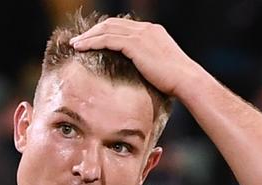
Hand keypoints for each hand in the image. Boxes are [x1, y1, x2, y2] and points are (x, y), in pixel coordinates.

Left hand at [70, 18, 200, 97]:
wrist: (186, 80)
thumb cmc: (175, 82)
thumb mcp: (159, 69)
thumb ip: (146, 65)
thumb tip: (137, 77)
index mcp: (152, 32)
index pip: (123, 27)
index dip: (105, 32)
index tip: (93, 40)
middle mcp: (146, 29)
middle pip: (112, 24)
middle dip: (93, 31)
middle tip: (79, 40)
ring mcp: (141, 34)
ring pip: (107, 29)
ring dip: (89, 36)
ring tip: (75, 44)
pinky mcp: (136, 44)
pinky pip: (107, 39)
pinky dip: (92, 42)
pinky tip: (81, 48)